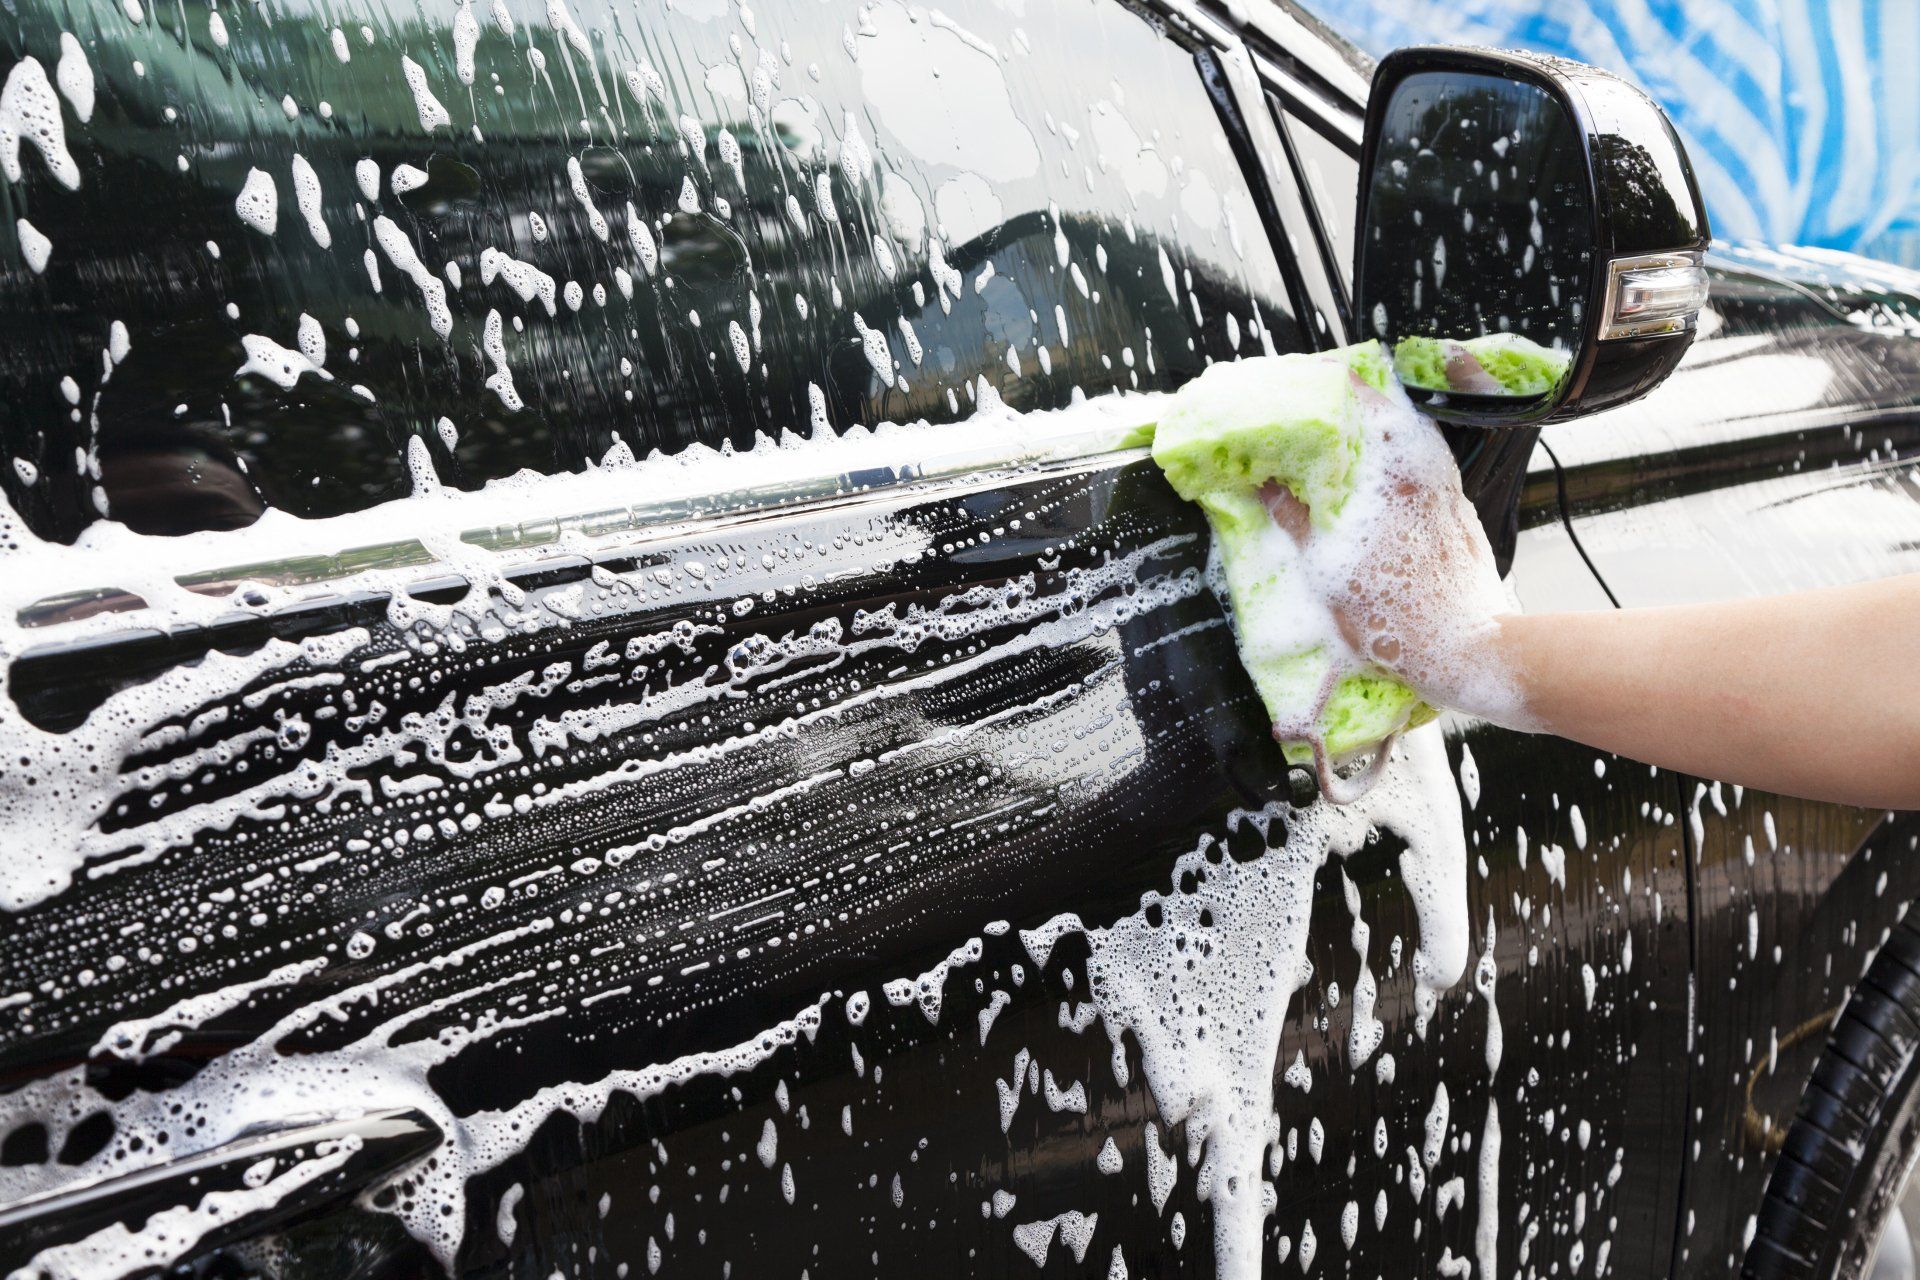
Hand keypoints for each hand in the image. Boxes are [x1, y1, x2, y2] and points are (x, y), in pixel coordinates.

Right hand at [1260, 397, 1522, 726]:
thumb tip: (1266, 483)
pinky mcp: (1456, 509)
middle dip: (1342, 408)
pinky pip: (1417, 467)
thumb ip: (1295, 517)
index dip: (1324, 382)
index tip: (1296, 384)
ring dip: (1365, 437)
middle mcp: (1425, 465)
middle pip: (1381, 410)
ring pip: (1401, 438)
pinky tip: (1364, 488)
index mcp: (1392, 465)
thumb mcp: (1328, 568)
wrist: (1469, 648)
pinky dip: (1387, 465)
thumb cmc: (1397, 615)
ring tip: (1330, 451)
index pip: (1358, 392)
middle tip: (1304, 419)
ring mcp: (1446, 486)